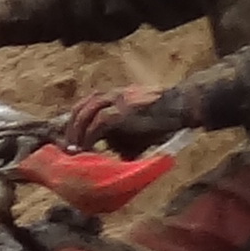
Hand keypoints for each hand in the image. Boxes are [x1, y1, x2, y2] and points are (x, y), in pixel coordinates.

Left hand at [57, 82, 198, 155]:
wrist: (182, 106)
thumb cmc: (162, 120)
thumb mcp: (136, 128)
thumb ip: (119, 137)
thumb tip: (108, 155)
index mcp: (114, 96)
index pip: (86, 104)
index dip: (75, 121)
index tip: (70, 138)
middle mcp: (112, 95)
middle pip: (81, 107)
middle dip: (71, 128)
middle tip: (67, 146)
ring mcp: (117, 100)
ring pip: (85, 113)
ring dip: (77, 132)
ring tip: (74, 149)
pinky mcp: (123, 111)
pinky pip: (98, 123)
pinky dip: (89, 136)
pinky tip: (86, 148)